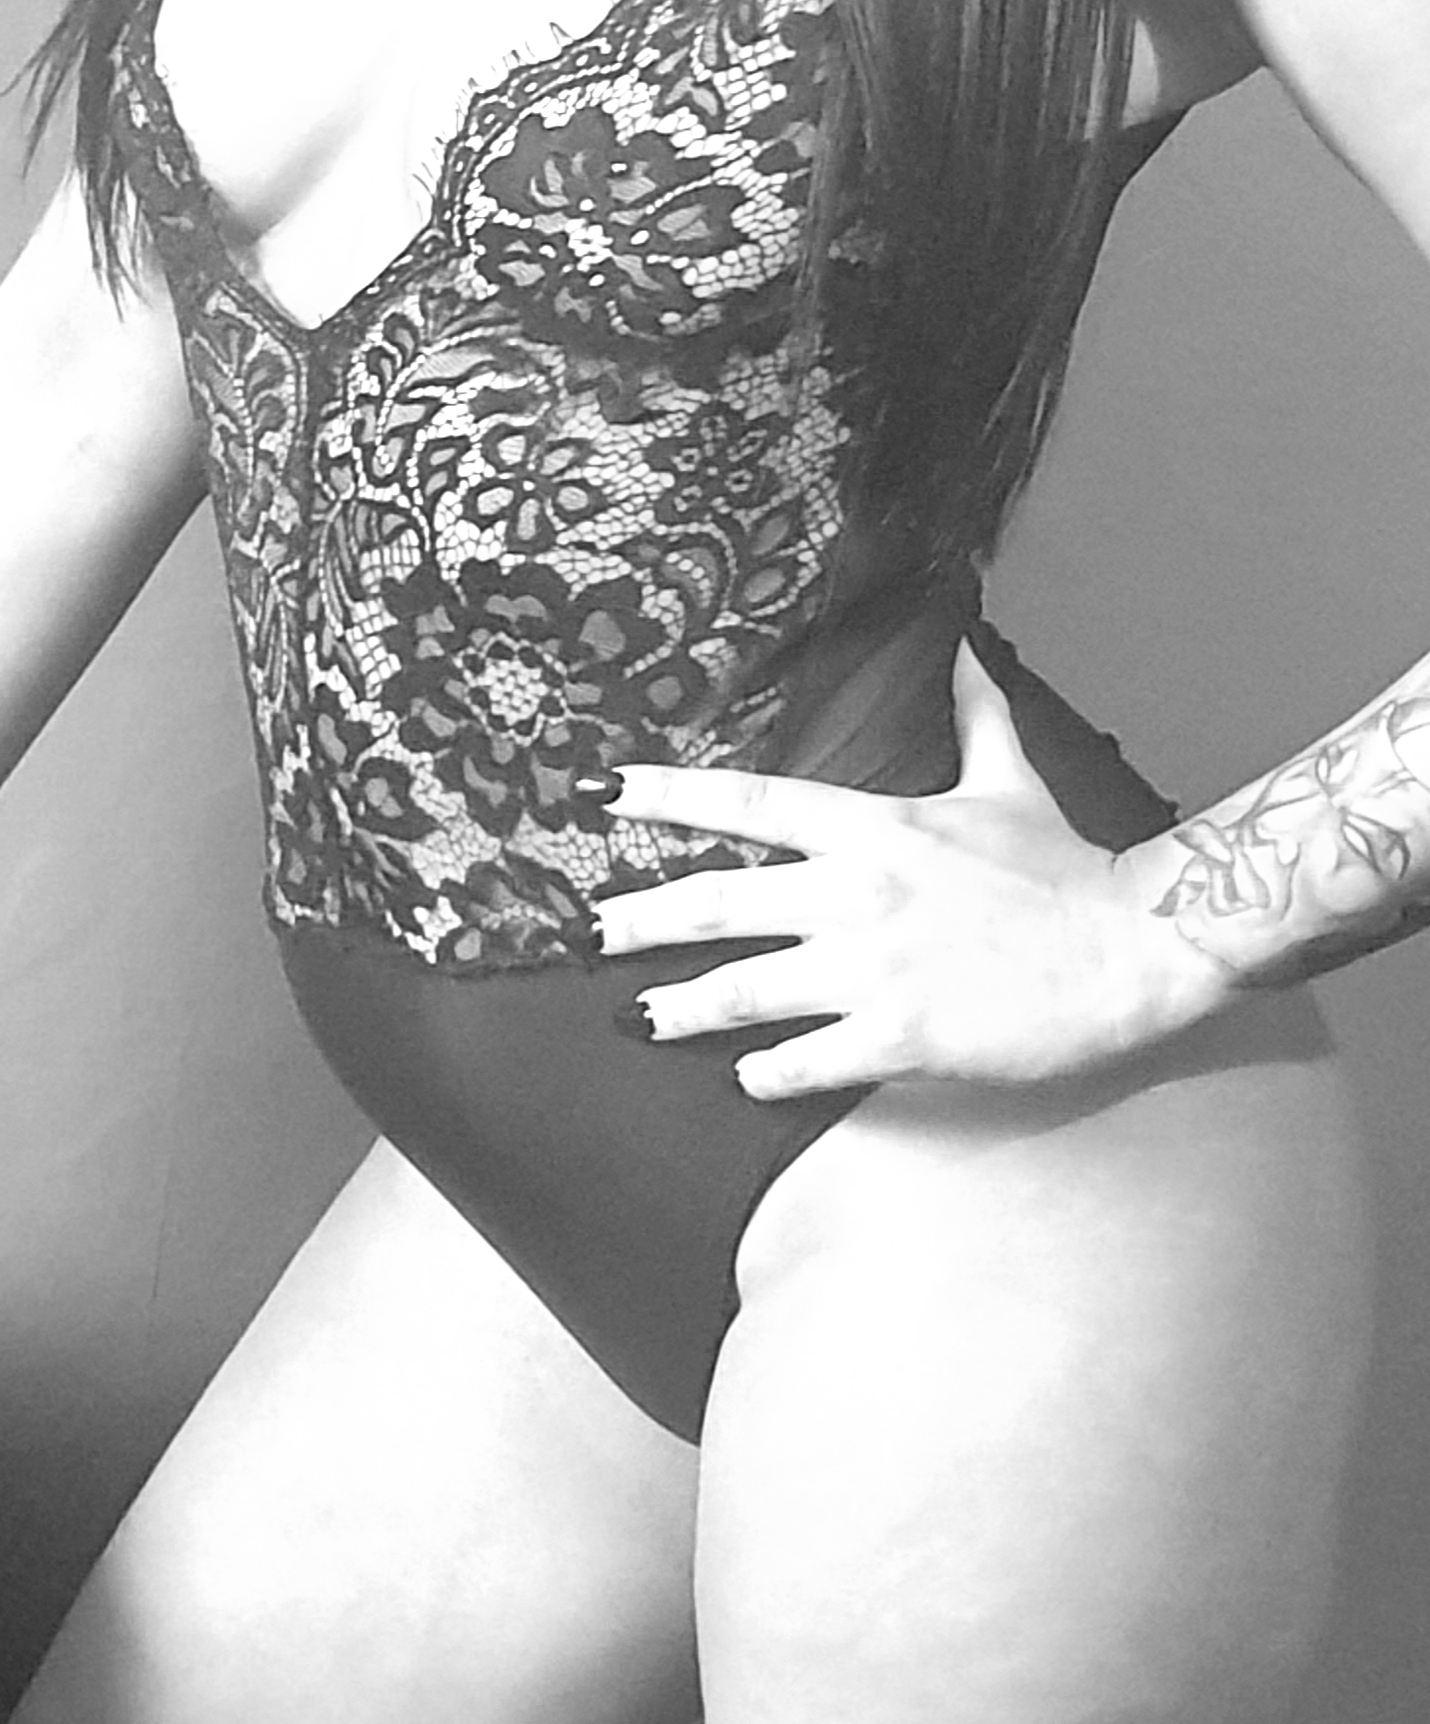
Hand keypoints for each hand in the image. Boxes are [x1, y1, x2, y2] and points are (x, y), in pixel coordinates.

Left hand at [594, 637, 1231, 1092]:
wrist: (1133, 949)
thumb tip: (968, 645)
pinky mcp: (901, 1036)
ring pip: (747, 988)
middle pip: (722, 900)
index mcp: (876, 825)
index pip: (750, 801)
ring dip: (686, 1008)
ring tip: (641, 1018)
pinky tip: (747, 1078)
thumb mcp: (1014, 778)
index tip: (606, 794)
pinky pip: (807, 1059)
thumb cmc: (1071, 869)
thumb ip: (977, 713)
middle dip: (647, 917)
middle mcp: (858, 891)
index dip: (671, 796)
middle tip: (591, 932)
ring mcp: (874, 967)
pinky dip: (768, 1072)